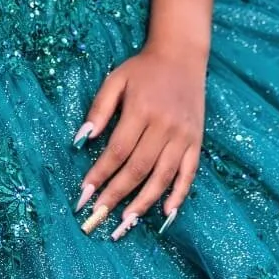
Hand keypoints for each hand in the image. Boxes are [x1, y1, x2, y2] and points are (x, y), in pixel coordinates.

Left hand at [73, 46, 205, 239]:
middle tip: (97, 218)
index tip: (83, 194)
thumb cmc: (143, 69)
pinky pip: (189, 173)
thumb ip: (99, 109)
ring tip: (125, 223)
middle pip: (138, 168)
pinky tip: (165, 213)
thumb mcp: (115, 80)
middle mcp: (164, 126)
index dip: (100, 175)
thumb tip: (81, 140)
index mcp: (141, 110)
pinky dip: (178, 194)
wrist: (182, 55)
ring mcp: (183, 135)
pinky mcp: (197, 141)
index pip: (117, 151)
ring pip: (163, 176)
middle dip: (116, 195)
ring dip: (143, 202)